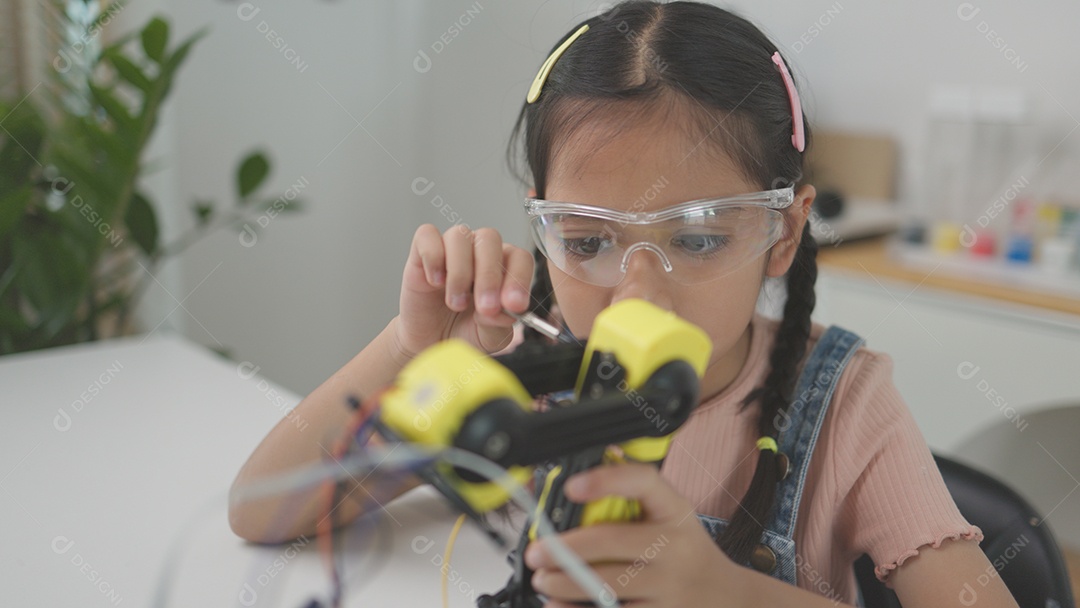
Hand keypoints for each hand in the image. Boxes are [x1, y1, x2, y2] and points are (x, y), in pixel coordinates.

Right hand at [393, 224, 534, 357]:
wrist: (430, 342)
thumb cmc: (464, 332)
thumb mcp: (488, 338)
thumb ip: (499, 323)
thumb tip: (505, 311)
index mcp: (503, 267)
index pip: (519, 257)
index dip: (519, 278)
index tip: (514, 305)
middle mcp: (479, 251)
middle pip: (489, 239)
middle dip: (489, 276)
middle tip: (485, 307)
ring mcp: (451, 249)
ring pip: (459, 236)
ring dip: (460, 272)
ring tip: (456, 303)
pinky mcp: (421, 252)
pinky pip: (427, 235)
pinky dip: (432, 257)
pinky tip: (435, 282)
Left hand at [524, 463, 744, 607]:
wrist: (728, 599)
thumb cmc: (686, 552)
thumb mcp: (672, 515)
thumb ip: (634, 496)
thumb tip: (585, 471)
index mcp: (675, 510)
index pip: (643, 481)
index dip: (606, 480)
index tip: (571, 486)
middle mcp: (676, 546)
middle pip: (611, 541)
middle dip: (564, 548)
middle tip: (537, 552)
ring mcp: (671, 587)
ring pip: (606, 585)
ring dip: (565, 583)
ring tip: (543, 579)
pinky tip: (559, 606)